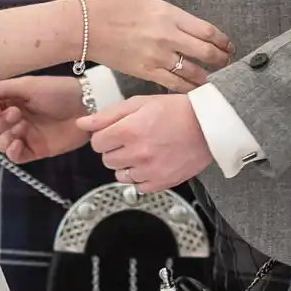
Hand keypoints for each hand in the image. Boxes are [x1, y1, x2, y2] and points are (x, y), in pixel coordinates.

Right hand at [0, 76, 87, 162]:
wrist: (86, 106)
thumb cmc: (57, 91)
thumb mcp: (27, 85)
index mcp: (11, 101)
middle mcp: (14, 119)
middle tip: (16, 114)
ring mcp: (25, 136)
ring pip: (0, 143)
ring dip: (5, 136)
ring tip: (21, 127)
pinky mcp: (36, 150)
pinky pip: (15, 157)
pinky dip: (12, 152)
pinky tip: (18, 143)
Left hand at [83, 94, 214, 193]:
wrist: (208, 125)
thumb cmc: (175, 110)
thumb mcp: (139, 103)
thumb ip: (107, 115)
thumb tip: (81, 123)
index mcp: (129, 130)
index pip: (96, 142)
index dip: (104, 136)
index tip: (116, 132)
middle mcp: (137, 152)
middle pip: (106, 159)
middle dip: (115, 149)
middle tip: (132, 139)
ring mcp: (150, 170)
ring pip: (120, 175)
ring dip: (127, 164)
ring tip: (143, 151)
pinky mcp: (162, 182)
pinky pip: (138, 187)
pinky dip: (141, 177)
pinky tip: (152, 163)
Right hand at [85, 0, 231, 89]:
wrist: (85, 28)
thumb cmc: (112, 9)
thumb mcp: (146, 2)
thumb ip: (168, 13)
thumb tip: (183, 23)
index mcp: (169, 14)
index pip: (207, 30)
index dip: (222, 40)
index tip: (227, 45)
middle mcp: (167, 36)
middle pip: (206, 52)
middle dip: (221, 59)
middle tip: (226, 62)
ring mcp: (157, 56)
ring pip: (193, 72)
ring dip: (207, 77)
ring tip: (212, 78)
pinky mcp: (146, 72)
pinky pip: (174, 84)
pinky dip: (187, 88)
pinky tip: (193, 88)